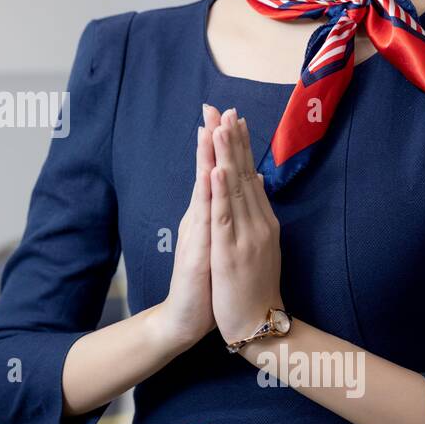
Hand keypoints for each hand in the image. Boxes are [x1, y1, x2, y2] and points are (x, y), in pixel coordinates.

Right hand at [158, 104, 221, 349]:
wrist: (187, 316)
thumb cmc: (205, 281)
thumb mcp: (217, 242)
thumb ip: (224, 213)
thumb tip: (237, 186)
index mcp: (208, 215)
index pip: (215, 172)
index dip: (220, 144)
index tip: (227, 113)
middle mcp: (199, 218)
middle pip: (206, 171)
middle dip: (211, 138)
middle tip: (213, 106)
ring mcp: (197, 233)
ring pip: (203, 188)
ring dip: (206, 156)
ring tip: (208, 128)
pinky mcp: (198, 250)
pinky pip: (205, 218)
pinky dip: (207, 194)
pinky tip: (209, 173)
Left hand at [210, 108, 283, 346]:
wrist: (256, 324)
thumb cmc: (253, 285)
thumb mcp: (259, 244)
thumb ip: (257, 213)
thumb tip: (258, 182)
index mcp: (262, 219)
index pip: (250, 174)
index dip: (241, 145)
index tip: (233, 117)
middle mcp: (258, 221)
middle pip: (245, 173)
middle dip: (233, 140)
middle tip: (224, 108)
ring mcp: (246, 235)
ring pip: (236, 189)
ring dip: (227, 156)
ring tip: (220, 127)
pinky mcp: (231, 251)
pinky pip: (225, 217)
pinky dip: (221, 192)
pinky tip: (216, 171)